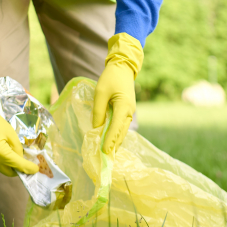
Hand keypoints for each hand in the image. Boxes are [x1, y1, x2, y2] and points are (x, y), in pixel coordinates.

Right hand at [0, 103, 38, 176]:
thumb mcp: (10, 132)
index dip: (28, 168)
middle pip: (8, 171)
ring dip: (5, 161)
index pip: (18, 165)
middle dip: (17, 169)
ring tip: (6, 147)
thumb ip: (17, 148)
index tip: (35, 170)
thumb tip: (20, 158)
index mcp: (0, 153)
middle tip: (24, 162)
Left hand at [92, 33, 143, 153]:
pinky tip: (109, 141)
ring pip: (122, 131)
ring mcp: (130, 112)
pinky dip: (115, 134)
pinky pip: (121, 126)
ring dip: (114, 141)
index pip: (116, 128)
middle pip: (121, 133)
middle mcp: (129, 112)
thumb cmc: (110, 78)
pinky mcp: (127, 111)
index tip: (104, 153)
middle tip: (104, 159)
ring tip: (106, 154)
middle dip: (113, 145)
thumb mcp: (100, 93)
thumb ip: (98, 111)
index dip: (109, 141)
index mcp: (124, 107)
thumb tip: (96, 128)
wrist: (122, 67)